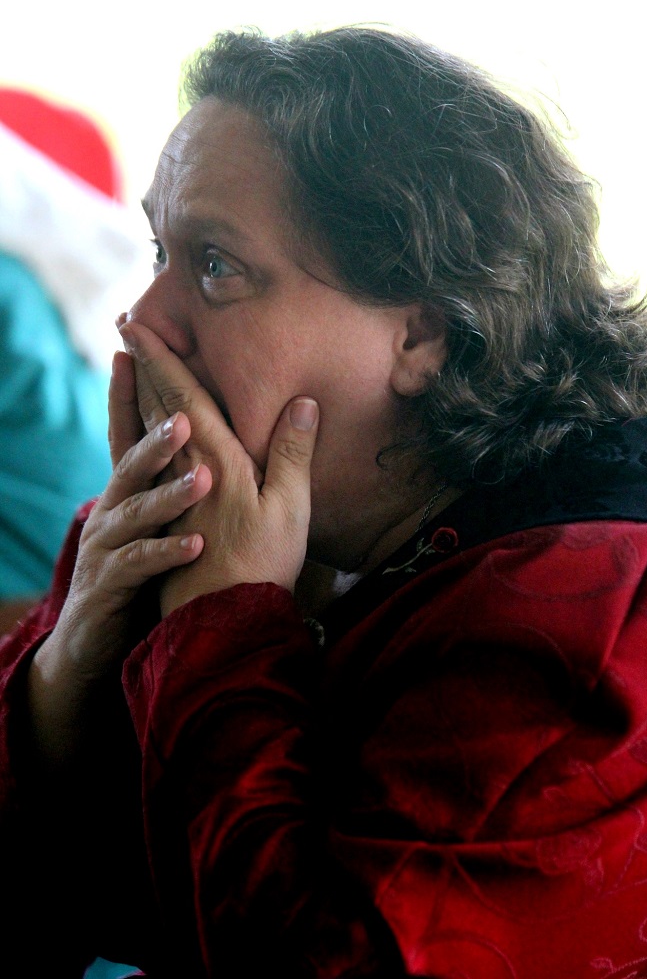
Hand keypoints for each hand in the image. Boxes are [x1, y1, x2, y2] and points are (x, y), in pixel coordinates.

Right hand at [51, 350, 211, 677]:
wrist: (95, 644)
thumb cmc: (141, 575)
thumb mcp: (155, 524)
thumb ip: (173, 482)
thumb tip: (204, 437)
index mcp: (128, 491)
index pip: (127, 432)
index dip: (130, 393)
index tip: (136, 349)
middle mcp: (113, 510)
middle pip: (130, 464)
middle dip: (154, 437)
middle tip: (185, 416)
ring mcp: (108, 547)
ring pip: (135, 513)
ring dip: (168, 494)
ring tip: (204, 478)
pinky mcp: (111, 586)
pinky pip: (139, 565)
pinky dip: (167, 553)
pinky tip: (196, 544)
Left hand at [119, 322, 318, 615]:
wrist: (222, 618)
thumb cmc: (262, 562)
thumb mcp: (290, 507)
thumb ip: (293, 453)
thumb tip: (303, 401)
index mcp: (214, 459)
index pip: (181, 396)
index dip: (159, 359)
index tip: (137, 325)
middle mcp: (185, 470)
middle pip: (157, 408)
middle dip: (142, 366)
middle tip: (127, 331)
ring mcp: (172, 494)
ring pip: (148, 434)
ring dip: (137, 396)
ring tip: (129, 368)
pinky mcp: (168, 516)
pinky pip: (148, 465)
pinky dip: (141, 437)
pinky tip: (143, 433)